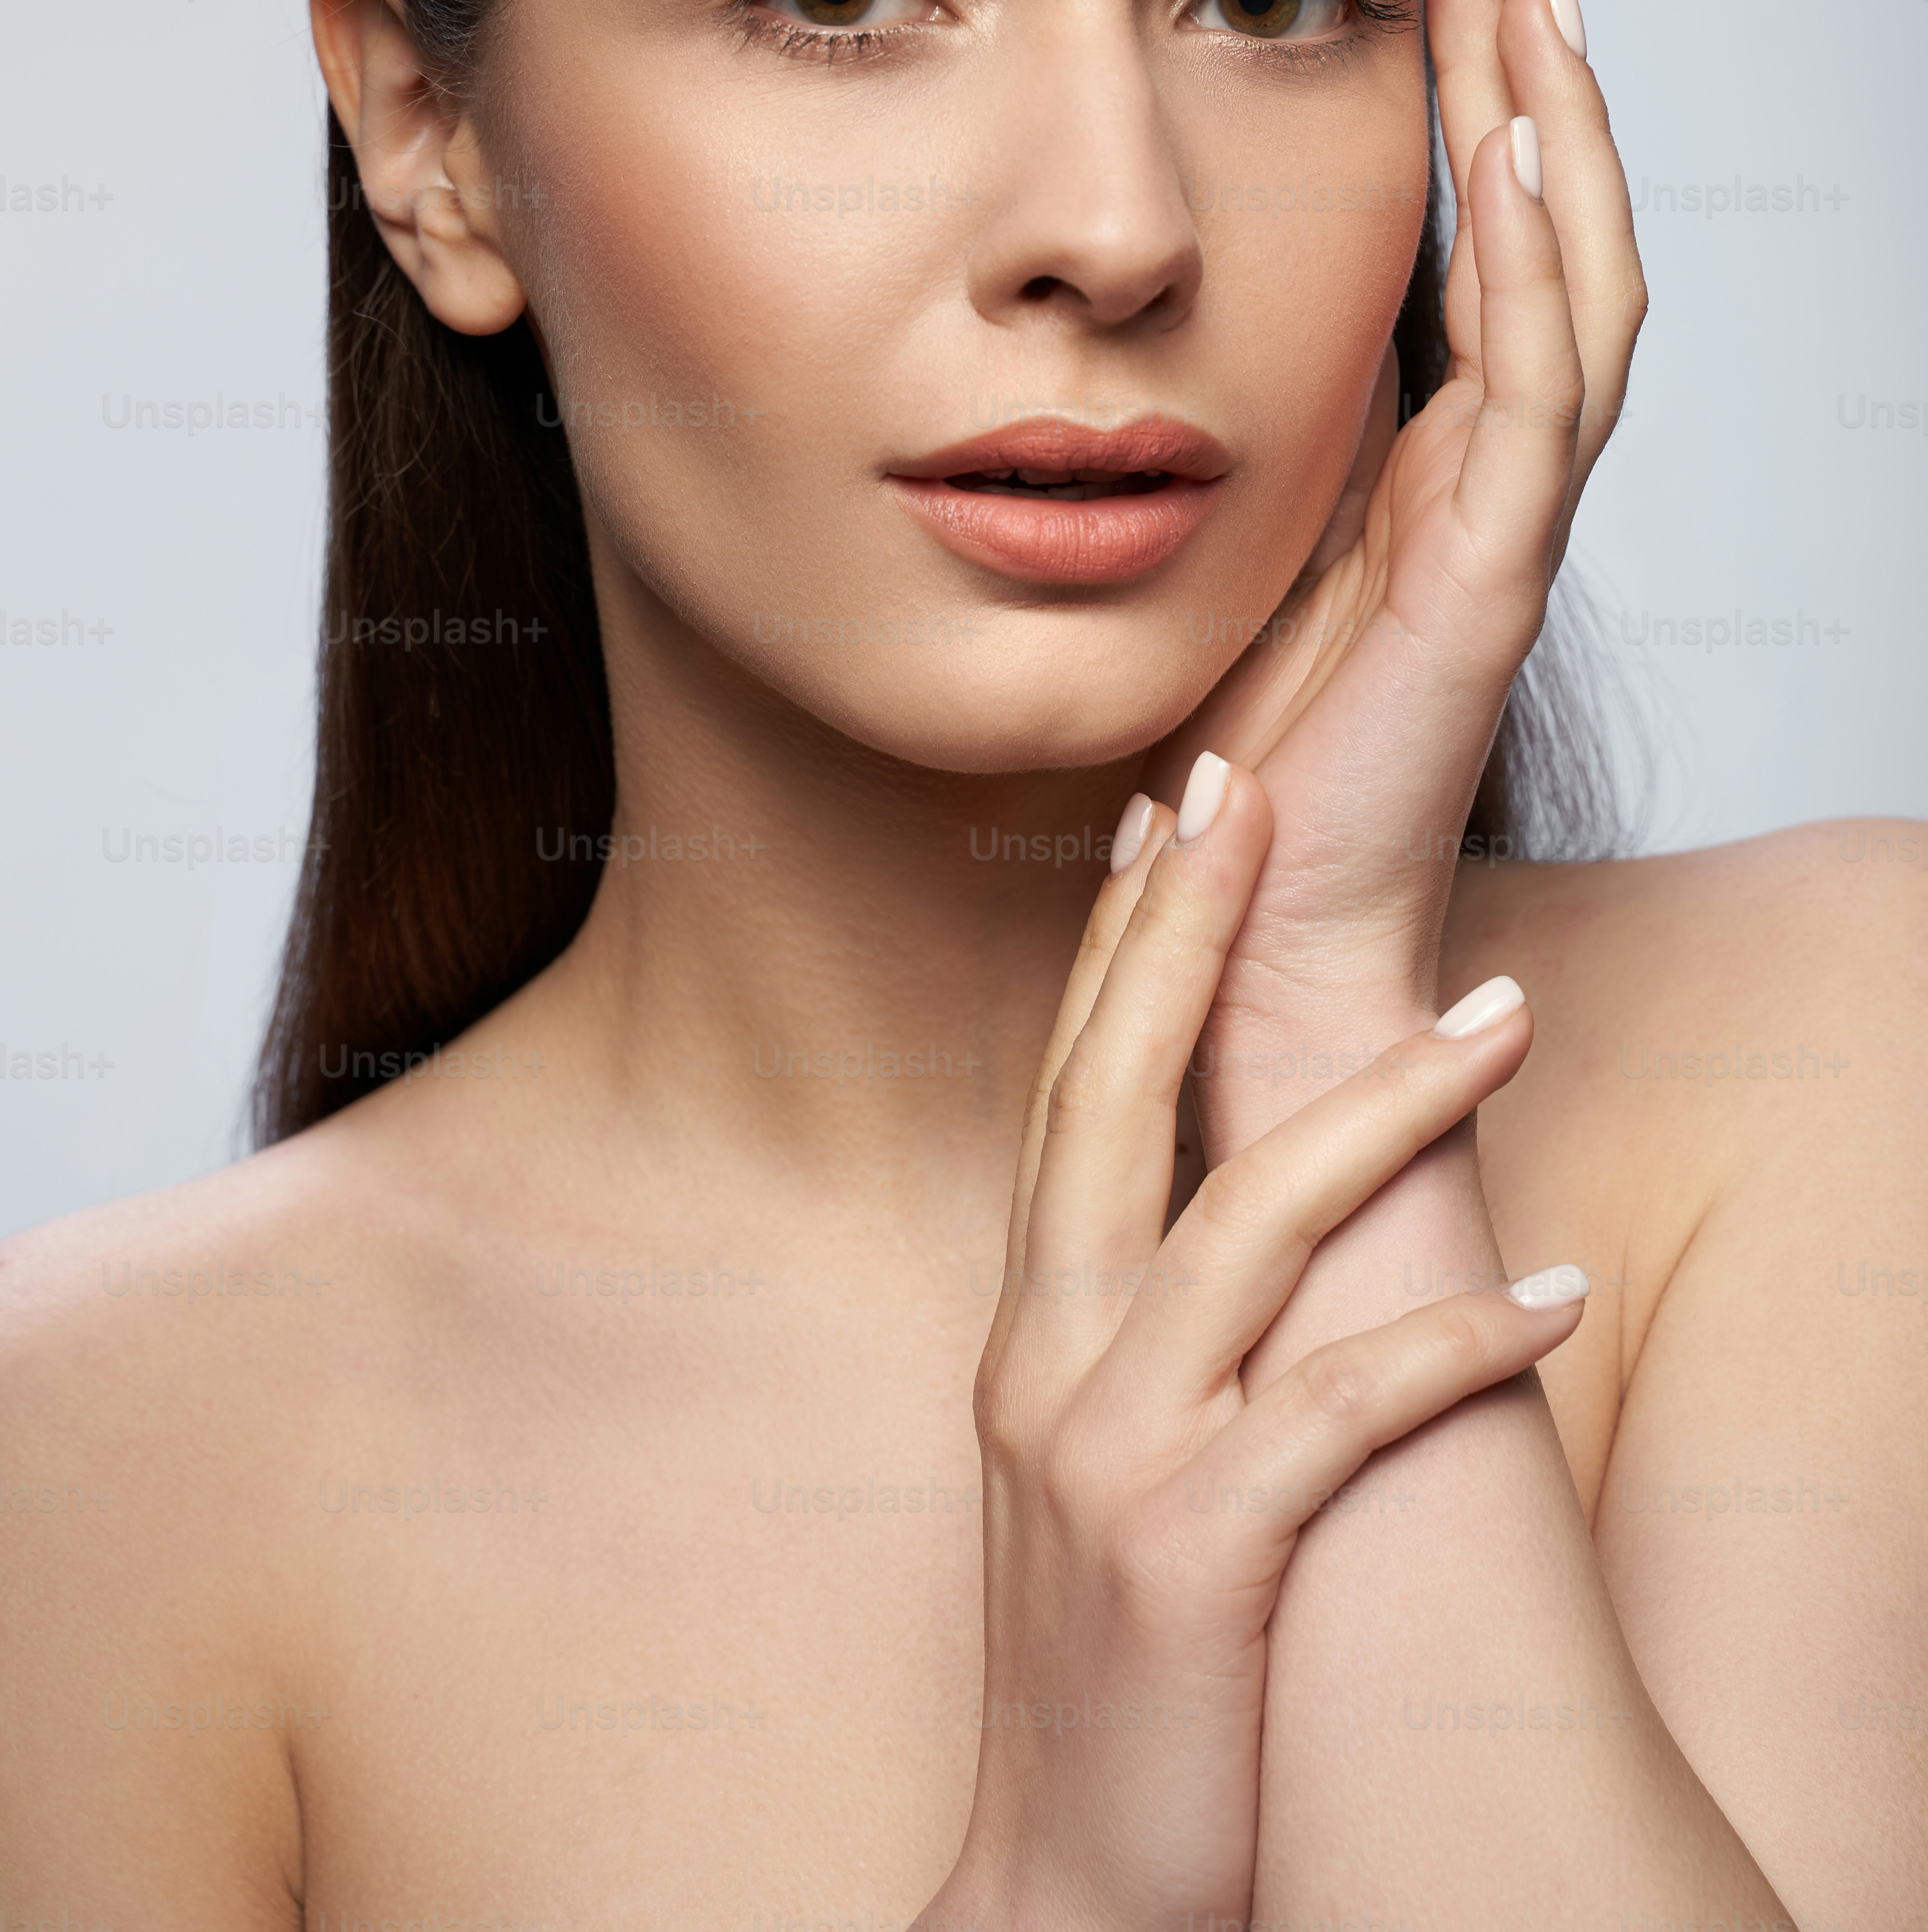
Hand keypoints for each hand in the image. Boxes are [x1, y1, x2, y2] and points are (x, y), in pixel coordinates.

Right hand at [922, 757, 1585, 1931]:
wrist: (1058, 1886)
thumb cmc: (1109, 1659)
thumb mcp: (1086, 1457)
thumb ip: (1131, 1319)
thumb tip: (1213, 1192)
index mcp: (1029, 1328)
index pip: (1069, 1086)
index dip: (1115, 940)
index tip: (1168, 807)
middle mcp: (1049, 1359)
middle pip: (1116, 1097)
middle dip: (1184, 931)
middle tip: (1255, 786)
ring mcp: (1111, 1454)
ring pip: (1249, 1222)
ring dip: (1386, 1109)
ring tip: (1513, 1017)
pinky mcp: (1194, 1556)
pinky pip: (1342, 1410)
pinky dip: (1457, 1342)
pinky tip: (1556, 1296)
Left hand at [1145, 0, 1646, 1151]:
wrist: (1258, 930)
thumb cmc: (1239, 765)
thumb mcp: (1231, 555)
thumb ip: (1243, 450)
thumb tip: (1165, 336)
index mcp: (1427, 464)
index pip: (1480, 251)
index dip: (1472, 108)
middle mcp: (1484, 476)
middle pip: (1548, 237)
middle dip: (1525, 76)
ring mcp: (1500, 522)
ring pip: (1570, 289)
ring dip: (1551, 135)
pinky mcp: (1483, 579)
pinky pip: (1530, 395)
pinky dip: (1526, 272)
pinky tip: (1508, 157)